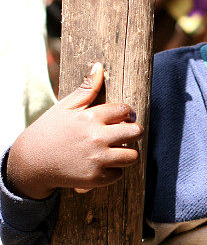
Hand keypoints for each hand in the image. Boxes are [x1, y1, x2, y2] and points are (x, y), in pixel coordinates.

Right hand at [6, 63, 142, 199]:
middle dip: (134, 131)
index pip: (124, 110)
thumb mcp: (66, 106)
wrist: (32, 161)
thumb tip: (99, 66)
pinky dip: (114, 170)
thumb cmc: (50, 129)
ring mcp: (97, 159)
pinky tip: (103, 163)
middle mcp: (97, 138)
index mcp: (91, 117)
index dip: (125, 113)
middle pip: (136, 132)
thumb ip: (86, 88)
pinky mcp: (95, 178)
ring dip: (127, 152)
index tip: (120, 117)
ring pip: (132, 156)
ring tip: (117, 149)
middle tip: (127, 132)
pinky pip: (119, 174)